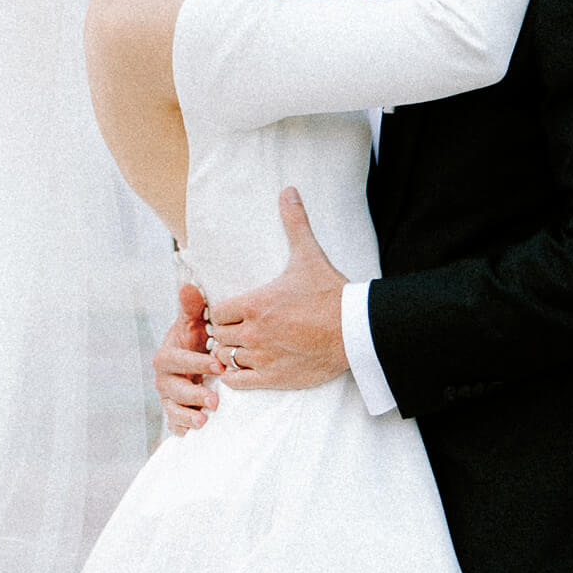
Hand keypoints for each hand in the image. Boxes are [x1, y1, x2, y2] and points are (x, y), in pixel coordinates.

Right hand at [153, 281, 221, 436]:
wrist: (194, 362)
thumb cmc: (196, 340)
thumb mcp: (195, 324)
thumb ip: (192, 309)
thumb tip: (189, 287)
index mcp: (167, 356)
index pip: (176, 360)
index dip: (195, 363)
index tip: (219, 365)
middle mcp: (164, 378)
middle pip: (173, 389)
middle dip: (193, 394)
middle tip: (215, 401)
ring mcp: (168, 397)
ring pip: (173, 408)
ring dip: (187, 415)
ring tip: (204, 420)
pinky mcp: (175, 413)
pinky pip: (174, 424)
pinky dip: (181, 428)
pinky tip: (193, 433)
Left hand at [208, 188, 349, 389]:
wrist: (354, 330)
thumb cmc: (330, 293)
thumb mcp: (308, 255)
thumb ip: (294, 223)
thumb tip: (289, 191)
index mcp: (255, 303)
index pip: (217, 312)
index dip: (223, 312)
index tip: (234, 312)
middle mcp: (253, 331)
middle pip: (219, 335)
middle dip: (227, 332)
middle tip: (240, 330)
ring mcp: (262, 356)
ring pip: (226, 358)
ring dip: (231, 354)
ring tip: (245, 348)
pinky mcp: (273, 378)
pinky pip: (237, 381)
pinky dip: (237, 376)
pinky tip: (247, 367)